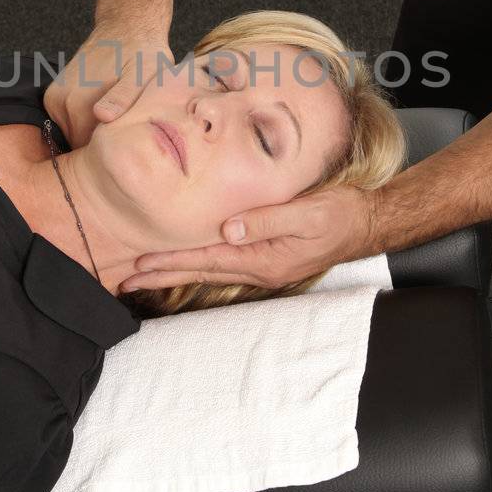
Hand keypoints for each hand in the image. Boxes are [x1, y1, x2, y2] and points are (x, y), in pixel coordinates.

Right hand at [43, 24, 171, 147]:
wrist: (126, 27)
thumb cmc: (141, 54)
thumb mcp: (142, 76)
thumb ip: (122, 98)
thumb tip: (101, 116)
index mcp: (81, 105)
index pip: (88, 153)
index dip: (111, 152)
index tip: (128, 144)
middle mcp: (61, 102)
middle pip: (78, 144)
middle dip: (101, 142)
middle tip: (126, 127)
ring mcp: (55, 97)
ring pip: (72, 133)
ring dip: (91, 130)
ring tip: (116, 113)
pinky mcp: (54, 93)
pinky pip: (68, 121)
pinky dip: (84, 118)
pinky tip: (104, 105)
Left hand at [119, 185, 383, 292]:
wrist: (366, 223)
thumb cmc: (340, 214)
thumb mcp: (307, 212)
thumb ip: (267, 219)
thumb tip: (228, 228)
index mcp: (265, 259)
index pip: (207, 260)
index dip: (171, 262)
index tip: (139, 265)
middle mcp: (260, 268)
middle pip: (201, 272)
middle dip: (162, 274)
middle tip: (125, 279)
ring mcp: (264, 266)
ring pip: (210, 270)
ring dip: (176, 271)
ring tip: (144, 274)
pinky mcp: (268, 258)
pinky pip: (225, 263)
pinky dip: (200, 264)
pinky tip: (186, 262)